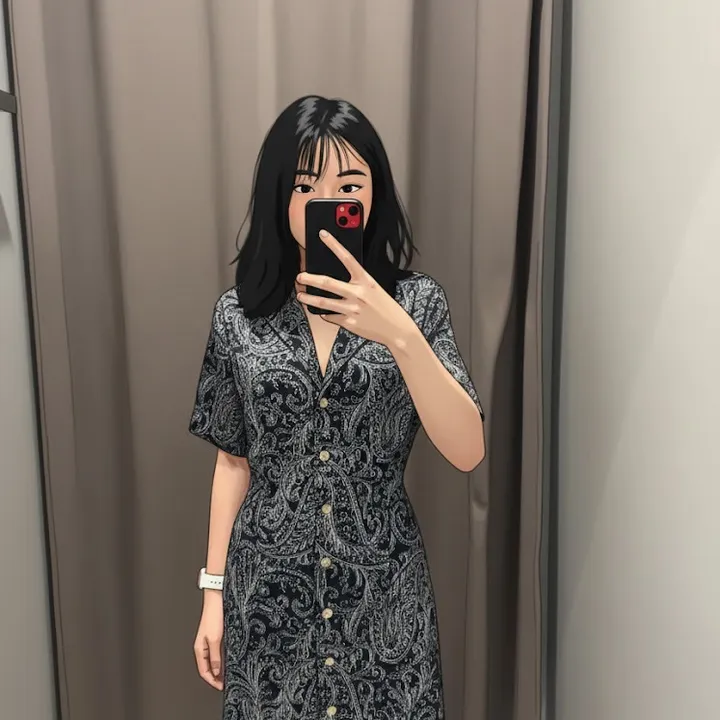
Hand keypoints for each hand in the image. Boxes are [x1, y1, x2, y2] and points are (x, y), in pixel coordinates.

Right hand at [193, 591, 223, 690]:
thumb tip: (217, 672)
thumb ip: (215, 657)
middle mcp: (203, 646)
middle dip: (216, 677)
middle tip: (226, 683)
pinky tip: (230, 660)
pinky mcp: (216, 635)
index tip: (221, 687)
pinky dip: (223, 658)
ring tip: (229, 674)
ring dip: (220, 668)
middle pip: (208, 667)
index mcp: (199, 649)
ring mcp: (210, 640)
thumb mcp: (215, 639)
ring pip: (214, 659)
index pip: (204, 671)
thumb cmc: (214, 616)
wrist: (217, 599)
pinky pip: (218, 651)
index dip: (212, 681)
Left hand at [296, 229, 417, 347]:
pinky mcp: (349, 323)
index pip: (347, 258)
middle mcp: (358, 293)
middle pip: (328, 283)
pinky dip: (325, 314)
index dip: (334, 244)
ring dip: (309, 298)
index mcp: (365, 280)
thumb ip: (357, 284)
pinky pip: (330, 317)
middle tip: (300, 276)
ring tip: (301, 295)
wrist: (396, 329)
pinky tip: (323, 312)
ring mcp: (352, 309)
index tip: (323, 235)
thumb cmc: (385, 307)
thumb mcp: (374, 289)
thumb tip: (336, 281)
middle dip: (310, 278)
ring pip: (323, 303)